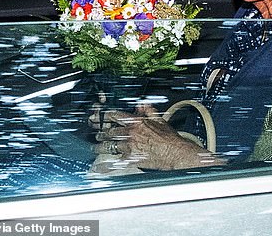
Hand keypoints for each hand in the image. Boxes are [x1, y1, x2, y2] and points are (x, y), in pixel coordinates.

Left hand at [93, 105, 222, 170]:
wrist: (175, 152)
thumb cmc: (169, 138)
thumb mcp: (160, 119)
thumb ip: (148, 111)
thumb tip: (142, 104)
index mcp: (137, 122)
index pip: (117, 116)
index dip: (107, 116)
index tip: (101, 117)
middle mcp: (131, 134)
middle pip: (111, 132)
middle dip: (102, 132)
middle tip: (97, 133)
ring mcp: (130, 147)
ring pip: (110, 146)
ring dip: (100, 146)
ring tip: (96, 147)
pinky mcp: (131, 159)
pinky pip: (115, 162)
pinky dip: (106, 166)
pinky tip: (99, 167)